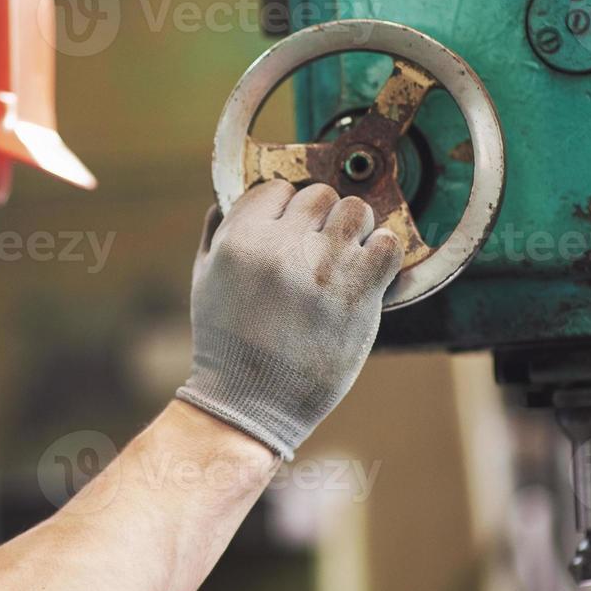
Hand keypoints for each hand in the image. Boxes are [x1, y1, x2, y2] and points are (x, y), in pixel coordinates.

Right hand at [176, 180, 403, 457]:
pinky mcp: (358, 293)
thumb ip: (216, 235)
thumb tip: (226, 201)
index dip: (284, 209)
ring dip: (354, 230)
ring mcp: (323, 268)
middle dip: (320, 220)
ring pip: (357, 210)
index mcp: (239, 239)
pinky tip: (368, 274)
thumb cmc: (225, 343)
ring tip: (345, 257)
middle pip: (320, 195)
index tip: (287, 234)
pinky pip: (387, 244)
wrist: (251, 402)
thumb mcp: (203, 281)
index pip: (276, 188)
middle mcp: (282, 246)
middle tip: (317, 249)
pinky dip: (382, 256)